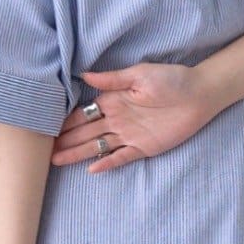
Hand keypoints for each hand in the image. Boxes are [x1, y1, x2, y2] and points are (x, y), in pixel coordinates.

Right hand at [51, 62, 221, 170]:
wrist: (200, 94)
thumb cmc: (172, 79)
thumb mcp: (139, 74)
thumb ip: (112, 79)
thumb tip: (83, 75)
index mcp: (114, 100)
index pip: (84, 113)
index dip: (66, 122)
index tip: (46, 129)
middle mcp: (118, 119)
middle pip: (86, 133)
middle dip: (65, 141)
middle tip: (44, 151)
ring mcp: (129, 135)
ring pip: (98, 146)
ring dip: (78, 153)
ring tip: (57, 161)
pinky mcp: (144, 147)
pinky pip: (121, 157)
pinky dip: (107, 163)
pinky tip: (91, 169)